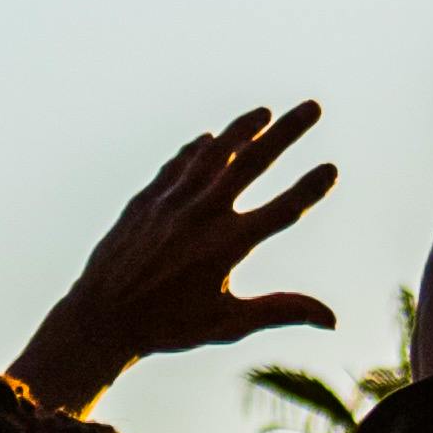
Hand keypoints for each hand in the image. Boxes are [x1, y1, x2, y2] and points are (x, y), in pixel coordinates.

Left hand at [14, 106, 339, 406]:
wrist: (100, 317)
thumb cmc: (168, 326)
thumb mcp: (229, 323)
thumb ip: (281, 310)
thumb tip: (333, 319)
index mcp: (227, 246)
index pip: (282, 209)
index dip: (310, 187)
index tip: (332, 167)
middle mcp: (201, 215)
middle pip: (253, 162)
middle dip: (287, 131)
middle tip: (313, 106)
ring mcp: (172, 201)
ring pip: (213, 152)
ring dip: (241, 128)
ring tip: (265, 112)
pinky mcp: (147, 199)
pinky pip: (178, 164)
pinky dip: (197, 150)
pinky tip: (211, 140)